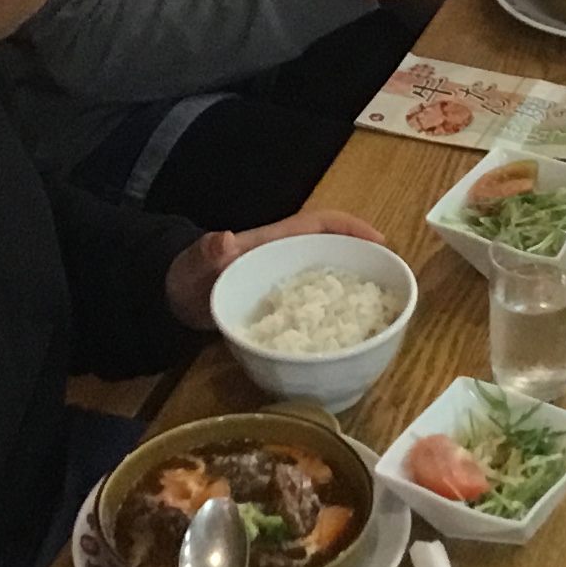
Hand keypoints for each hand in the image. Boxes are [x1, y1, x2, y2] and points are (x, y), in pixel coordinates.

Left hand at [166, 209, 390, 330]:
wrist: (171, 302)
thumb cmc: (186, 277)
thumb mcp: (193, 265)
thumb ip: (205, 253)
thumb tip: (224, 240)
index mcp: (274, 241)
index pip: (322, 224)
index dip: (353, 229)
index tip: (381, 243)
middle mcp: (287, 259)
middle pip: (336, 252)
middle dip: (367, 263)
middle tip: (394, 288)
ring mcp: (286, 284)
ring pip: (330, 281)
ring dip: (356, 292)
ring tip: (382, 315)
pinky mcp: (283, 309)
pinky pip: (317, 308)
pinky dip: (335, 319)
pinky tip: (347, 342)